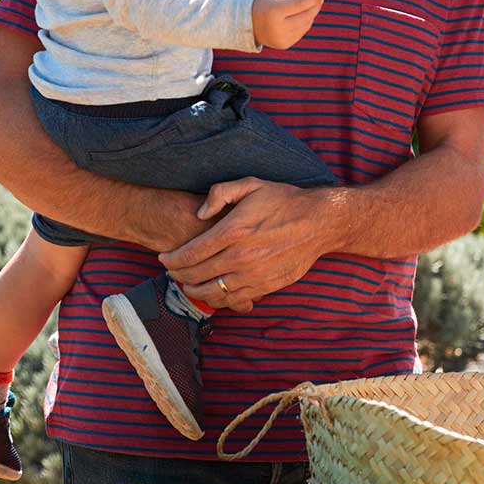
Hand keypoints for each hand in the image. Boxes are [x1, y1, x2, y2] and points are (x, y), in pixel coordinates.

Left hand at [158, 178, 344, 311]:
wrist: (319, 222)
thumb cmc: (283, 200)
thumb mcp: (251, 184)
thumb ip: (220, 194)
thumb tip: (199, 213)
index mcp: (233, 231)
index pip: (190, 253)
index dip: (171, 259)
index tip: (163, 258)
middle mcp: (241, 256)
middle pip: (196, 274)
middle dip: (177, 275)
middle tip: (171, 271)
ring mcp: (254, 274)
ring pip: (212, 291)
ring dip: (194, 290)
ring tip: (187, 283)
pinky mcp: (266, 286)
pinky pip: (234, 299)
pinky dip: (218, 299)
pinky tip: (212, 291)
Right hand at [251, 0, 325, 49]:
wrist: (247, 24)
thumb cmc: (263, 5)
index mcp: (274, 12)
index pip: (299, 5)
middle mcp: (279, 27)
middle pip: (305, 16)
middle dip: (315, 7)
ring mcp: (282, 38)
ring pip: (305, 25)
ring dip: (311, 15)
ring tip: (311, 6)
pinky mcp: (284, 45)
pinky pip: (300, 33)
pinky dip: (304, 24)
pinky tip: (303, 17)